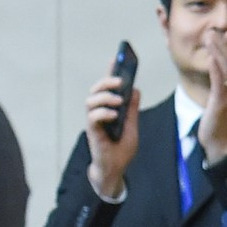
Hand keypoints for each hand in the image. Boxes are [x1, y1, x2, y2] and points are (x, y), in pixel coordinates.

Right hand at [83, 72, 139, 198]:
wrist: (115, 168)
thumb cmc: (121, 148)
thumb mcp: (132, 126)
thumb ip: (132, 109)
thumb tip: (135, 90)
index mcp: (109, 108)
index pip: (108, 87)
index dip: (110, 71)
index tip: (116, 57)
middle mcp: (99, 112)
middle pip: (96, 90)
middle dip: (106, 81)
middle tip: (120, 81)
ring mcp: (94, 121)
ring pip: (91, 101)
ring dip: (105, 97)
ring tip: (118, 100)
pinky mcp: (92, 132)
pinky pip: (92, 117)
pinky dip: (103, 113)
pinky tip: (114, 115)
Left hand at [197, 31, 226, 160]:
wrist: (219, 142)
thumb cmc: (217, 120)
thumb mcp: (221, 98)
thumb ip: (221, 84)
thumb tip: (216, 70)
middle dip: (226, 46)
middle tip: (218, 31)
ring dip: (220, 52)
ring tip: (212, 38)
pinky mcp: (221, 103)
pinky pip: (220, 83)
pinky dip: (216, 69)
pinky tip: (211, 58)